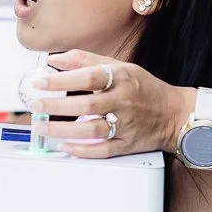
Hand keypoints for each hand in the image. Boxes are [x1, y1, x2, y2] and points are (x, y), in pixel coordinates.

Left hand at [30, 51, 192, 157]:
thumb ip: (85, 60)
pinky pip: (103, 150)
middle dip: (58, 106)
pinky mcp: (128, 144)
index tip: (41, 81)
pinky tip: (65, 147)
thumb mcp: (119, 67)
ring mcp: (126, 125)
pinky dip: (83, 151)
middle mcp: (124, 101)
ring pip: (92, 130)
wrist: (174, 113)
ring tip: (43, 127)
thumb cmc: (143, 88)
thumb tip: (54, 60)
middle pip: (87, 105)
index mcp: (122, 78)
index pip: (89, 76)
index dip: (63, 79)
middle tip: (36, 105)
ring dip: (64, 130)